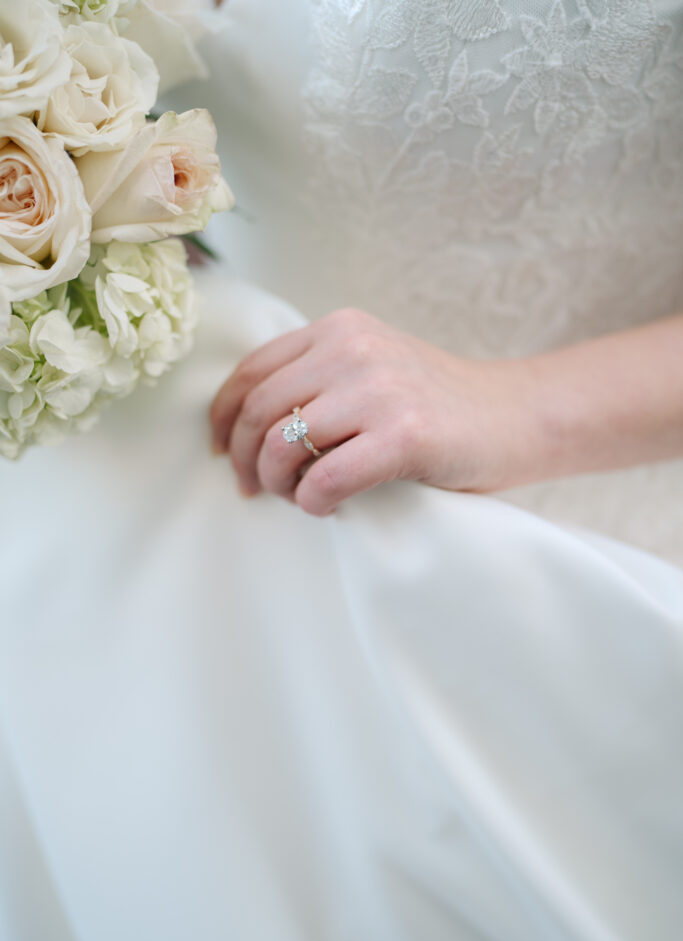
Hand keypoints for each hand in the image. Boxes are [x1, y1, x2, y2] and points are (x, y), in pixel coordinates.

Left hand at [209, 308, 540, 514]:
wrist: (517, 416)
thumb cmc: (439, 405)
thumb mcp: (373, 368)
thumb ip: (318, 378)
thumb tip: (244, 428)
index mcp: (339, 330)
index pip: (252, 371)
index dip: (222, 417)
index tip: (219, 451)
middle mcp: (353, 349)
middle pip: (258, 411)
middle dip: (243, 459)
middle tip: (254, 489)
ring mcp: (379, 390)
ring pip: (282, 445)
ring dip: (277, 484)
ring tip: (297, 497)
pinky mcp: (404, 435)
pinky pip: (324, 479)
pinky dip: (313, 503)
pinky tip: (327, 508)